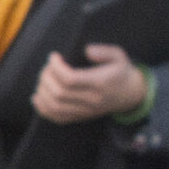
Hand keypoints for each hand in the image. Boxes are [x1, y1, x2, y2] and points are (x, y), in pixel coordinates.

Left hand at [33, 43, 147, 123]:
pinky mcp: (80, 117)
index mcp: (100, 83)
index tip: (54, 56)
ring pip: (55, 107)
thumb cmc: (121, 72)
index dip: (56, 67)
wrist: (130, 95)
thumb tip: (86, 50)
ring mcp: (85, 111)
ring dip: (42, 91)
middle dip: (46, 77)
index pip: (70, 79)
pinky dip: (42, 108)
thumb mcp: (119, 56)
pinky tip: (38, 96)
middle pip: (59, 93)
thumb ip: (104, 51)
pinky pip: (57, 117)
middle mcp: (91, 100)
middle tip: (47, 67)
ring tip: (43, 78)